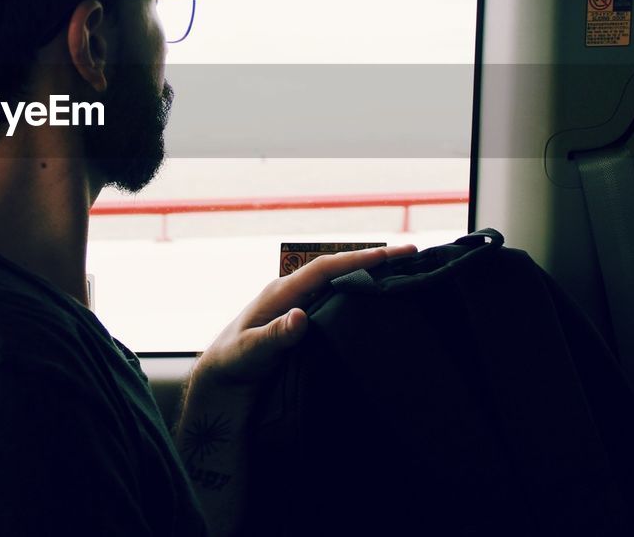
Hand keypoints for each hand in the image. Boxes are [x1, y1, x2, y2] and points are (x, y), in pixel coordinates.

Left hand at [191, 243, 416, 391]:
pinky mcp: (304, 319)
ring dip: (369, 274)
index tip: (390, 255)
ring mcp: (300, 304)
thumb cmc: (232, 363)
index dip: (357, 259)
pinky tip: (378, 300)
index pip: (325, 268)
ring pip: (339, 282)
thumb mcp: (250, 352)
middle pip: (339, 268)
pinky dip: (358, 293)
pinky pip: (336, 299)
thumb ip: (273, 336)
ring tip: (405, 271)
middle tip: (412, 255)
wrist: (221, 377)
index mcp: (281, 292)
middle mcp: (293, 291)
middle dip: (373, 259)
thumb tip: (300, 317)